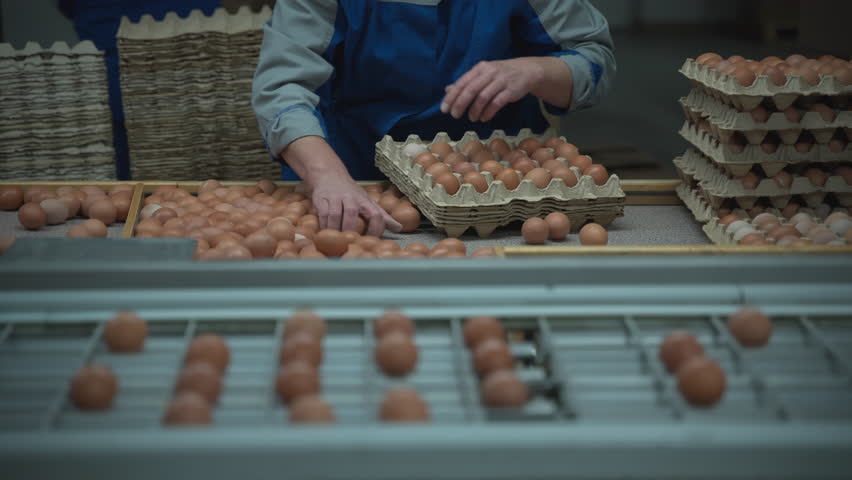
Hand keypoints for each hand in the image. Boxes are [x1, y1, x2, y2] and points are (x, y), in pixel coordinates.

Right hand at [282, 136, 401, 235]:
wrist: (328, 175)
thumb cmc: (351, 193)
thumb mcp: (368, 201)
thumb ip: (382, 216)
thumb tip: (399, 228)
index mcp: (364, 201)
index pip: (375, 214)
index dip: (376, 228)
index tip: (373, 239)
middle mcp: (350, 198)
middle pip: (352, 214)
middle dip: (351, 229)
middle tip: (351, 242)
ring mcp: (334, 198)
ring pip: (334, 215)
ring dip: (335, 229)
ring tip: (337, 241)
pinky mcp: (321, 200)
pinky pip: (322, 215)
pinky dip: (323, 226)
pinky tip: (325, 234)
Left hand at [440, 58, 543, 122]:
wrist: (528, 71)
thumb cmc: (501, 74)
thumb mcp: (483, 74)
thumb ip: (467, 82)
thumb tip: (448, 90)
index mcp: (480, 68)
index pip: (462, 83)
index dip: (452, 97)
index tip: (444, 109)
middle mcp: (490, 73)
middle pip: (471, 89)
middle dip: (460, 104)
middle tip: (454, 116)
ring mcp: (501, 81)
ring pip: (483, 97)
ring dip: (475, 110)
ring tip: (472, 119)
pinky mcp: (511, 90)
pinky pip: (497, 103)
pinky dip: (488, 112)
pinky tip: (483, 118)